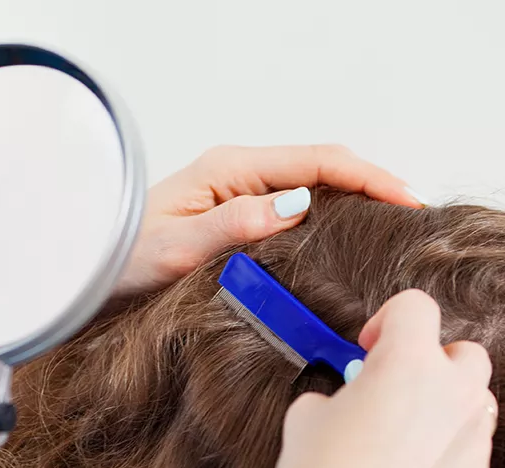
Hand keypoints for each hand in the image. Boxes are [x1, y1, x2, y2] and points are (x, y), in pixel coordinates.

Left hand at [114, 145, 425, 296]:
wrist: (90, 268)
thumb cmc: (122, 258)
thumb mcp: (176, 249)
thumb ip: (233, 227)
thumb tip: (293, 209)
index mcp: (229, 169)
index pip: (317, 161)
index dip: (368, 178)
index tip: (409, 201)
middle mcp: (237, 172)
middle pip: (322, 167)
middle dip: (371, 185)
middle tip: (415, 218)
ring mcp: (236, 191)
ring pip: (310, 186)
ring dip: (352, 200)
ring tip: (392, 227)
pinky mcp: (233, 213)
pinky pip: (291, 206)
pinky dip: (326, 216)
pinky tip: (343, 238)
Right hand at [261, 290, 496, 467]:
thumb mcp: (306, 415)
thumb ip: (338, 391)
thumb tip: (344, 398)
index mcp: (407, 364)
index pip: (415, 307)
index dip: (386, 319)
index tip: (367, 344)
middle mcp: (451, 395)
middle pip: (463, 351)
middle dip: (429, 359)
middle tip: (390, 382)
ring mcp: (471, 441)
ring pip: (473, 400)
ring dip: (443, 402)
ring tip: (400, 427)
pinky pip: (467, 448)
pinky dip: (444, 448)